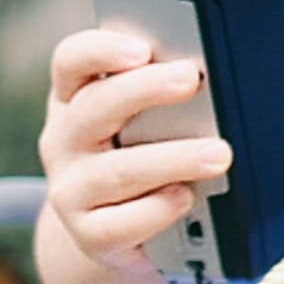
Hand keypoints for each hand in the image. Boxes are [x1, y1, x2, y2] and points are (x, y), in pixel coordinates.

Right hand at [39, 19, 227, 263]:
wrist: (118, 230)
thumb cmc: (140, 157)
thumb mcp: (142, 120)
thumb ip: (164, 96)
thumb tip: (214, 81)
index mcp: (74, 98)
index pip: (71, 62)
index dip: (101, 51)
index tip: (142, 49)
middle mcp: (64, 140)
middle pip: (94, 107)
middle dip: (145, 90)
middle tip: (190, 79)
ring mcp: (71, 189)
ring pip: (116, 171)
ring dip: (172, 158)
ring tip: (218, 154)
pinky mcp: (87, 234)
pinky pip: (119, 225)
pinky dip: (157, 210)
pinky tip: (185, 197)